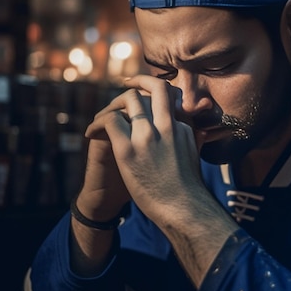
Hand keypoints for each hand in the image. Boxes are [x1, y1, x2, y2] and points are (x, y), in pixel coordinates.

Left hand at [84, 75, 201, 225]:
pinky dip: (97, 123)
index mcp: (182, 127)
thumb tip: (199, 127)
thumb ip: (194, 136)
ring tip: (105, 116)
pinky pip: (110, 121)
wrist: (183, 209)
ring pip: (130, 99)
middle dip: (140, 80)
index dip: (157, 93)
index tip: (147, 94)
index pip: (170, 98)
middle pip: (155, 87)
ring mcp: (147, 137)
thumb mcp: (195, 154)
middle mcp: (166, 126)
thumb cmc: (188, 188)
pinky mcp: (128, 150)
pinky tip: (92, 133)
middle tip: (128, 83)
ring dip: (115, 104)